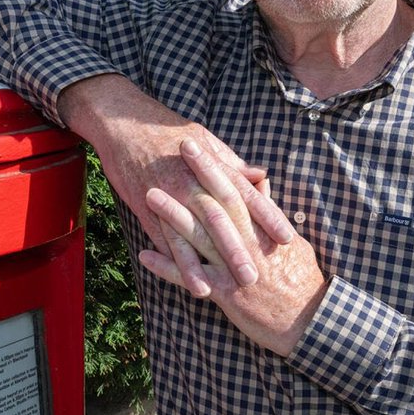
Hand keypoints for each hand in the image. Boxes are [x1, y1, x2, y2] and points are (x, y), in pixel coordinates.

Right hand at [57, 74, 269, 294]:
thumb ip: (232, 163)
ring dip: (207, 264)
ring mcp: (169, 197)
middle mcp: (193, 183)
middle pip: (220, 219)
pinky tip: (190, 282)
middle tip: (256, 277)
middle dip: (238, 249)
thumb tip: (260, 176)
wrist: (125, 124)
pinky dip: (177, 262)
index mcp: (212, 166)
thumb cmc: (168, 130)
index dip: (267, 217)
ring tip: (222, 290)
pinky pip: (164, 239)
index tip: (288, 239)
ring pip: (192, 233)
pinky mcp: (147, 209)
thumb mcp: (206, 139)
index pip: (245, 195)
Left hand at [138, 139, 327, 356]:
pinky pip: (190, 278)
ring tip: (148, 193)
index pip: (235, 188)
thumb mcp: (289, 240)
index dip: (213, 165)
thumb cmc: (300, 280)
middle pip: (217, 202)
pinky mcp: (225, 293)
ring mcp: (234, 267)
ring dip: (172, 214)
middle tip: (173, 151)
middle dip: (194, 175)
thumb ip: (268, 211)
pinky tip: (143, 254)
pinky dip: (166, 267)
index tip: (193, 143)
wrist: (310, 322)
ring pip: (199, 235)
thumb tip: (260, 181)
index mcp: (261, 228)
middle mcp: (247, 242)